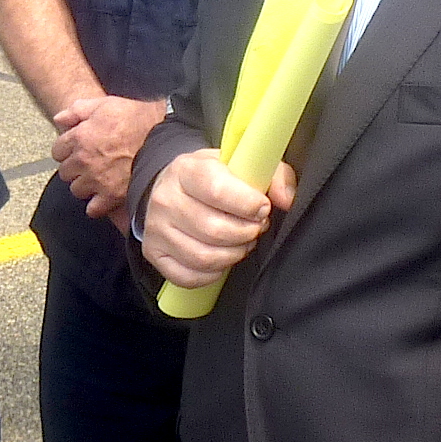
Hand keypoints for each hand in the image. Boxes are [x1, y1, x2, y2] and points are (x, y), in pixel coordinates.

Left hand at [51, 95, 165, 228]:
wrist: (162, 135)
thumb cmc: (135, 118)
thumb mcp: (104, 104)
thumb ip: (77, 110)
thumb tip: (59, 119)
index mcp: (80, 138)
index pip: (57, 151)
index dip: (68, 149)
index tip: (78, 149)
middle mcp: (84, 160)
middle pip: (65, 172)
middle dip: (75, 167)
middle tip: (90, 162)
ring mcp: (97, 180)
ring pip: (77, 190)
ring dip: (85, 185)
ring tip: (99, 177)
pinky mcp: (112, 196)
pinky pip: (93, 209)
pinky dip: (97, 204)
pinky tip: (104, 195)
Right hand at [140, 150, 295, 288]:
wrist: (175, 187)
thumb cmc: (214, 177)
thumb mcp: (242, 164)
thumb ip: (273, 175)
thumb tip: (286, 200)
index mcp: (186, 169)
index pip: (217, 190)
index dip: (248, 204)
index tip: (263, 208)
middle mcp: (165, 198)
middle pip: (214, 229)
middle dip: (246, 233)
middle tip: (255, 228)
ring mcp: (156, 228)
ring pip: (204, 257)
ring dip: (234, 254)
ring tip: (242, 242)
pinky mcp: (154, 252)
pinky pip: (189, 276)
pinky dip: (213, 273)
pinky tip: (222, 258)